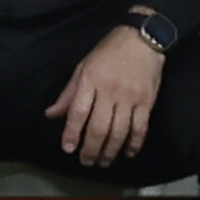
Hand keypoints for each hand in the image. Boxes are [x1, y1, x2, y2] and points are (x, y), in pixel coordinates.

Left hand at [46, 25, 163, 168]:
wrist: (143, 38)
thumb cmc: (109, 52)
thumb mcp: (83, 67)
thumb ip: (68, 93)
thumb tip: (51, 114)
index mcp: (90, 81)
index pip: (78, 113)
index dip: (72, 133)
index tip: (68, 149)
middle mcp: (110, 91)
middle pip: (99, 127)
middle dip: (91, 149)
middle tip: (86, 161)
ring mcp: (131, 97)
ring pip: (119, 131)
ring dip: (110, 150)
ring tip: (103, 161)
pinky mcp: (147, 101)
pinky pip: (141, 127)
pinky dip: (134, 143)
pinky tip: (128, 152)